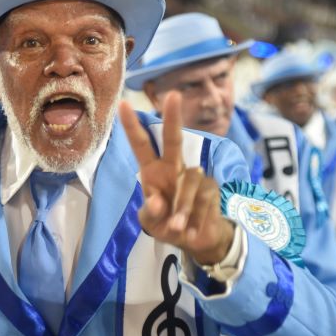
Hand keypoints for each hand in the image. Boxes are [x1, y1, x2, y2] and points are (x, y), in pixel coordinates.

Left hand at [119, 91, 234, 264]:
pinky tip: (192, 230)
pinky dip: (196, 218)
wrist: (196, 240)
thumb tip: (157, 201)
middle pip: (173, 139)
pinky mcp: (211, 187)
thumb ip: (151, 213)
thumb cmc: (168, 224)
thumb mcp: (152, 223)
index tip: (123, 104)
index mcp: (153, 171)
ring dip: (182, 209)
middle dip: (173, 117)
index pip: (142, 145)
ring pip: (189, 182)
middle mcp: (174, 167)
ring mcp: (195, 175)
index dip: (132, 126)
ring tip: (176, 228)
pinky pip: (203, 199)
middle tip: (173, 95)